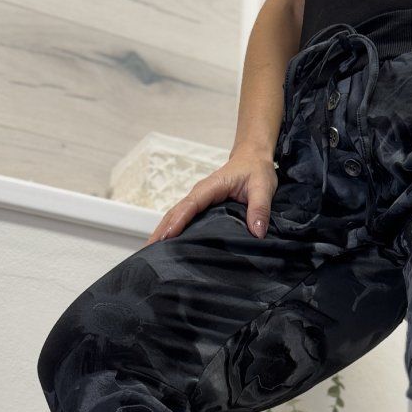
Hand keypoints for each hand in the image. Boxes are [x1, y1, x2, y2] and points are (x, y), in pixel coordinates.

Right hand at [144, 144, 278, 244]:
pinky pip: (182, 219)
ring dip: (162, 233)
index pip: (191, 205)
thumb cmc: (256, 170)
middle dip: (160, 231)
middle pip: (174, 213)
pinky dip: (172, 231)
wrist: (252, 158)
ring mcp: (198, 200)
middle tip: (148, 253)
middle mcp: (199, 194)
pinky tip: (167, 247)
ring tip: (151, 254)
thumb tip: (258, 232)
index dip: (178, 221)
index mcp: (211, 187)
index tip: (166, 237)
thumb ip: (260, 208)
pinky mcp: (200, 207)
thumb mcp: (263, 187)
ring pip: (175, 217)